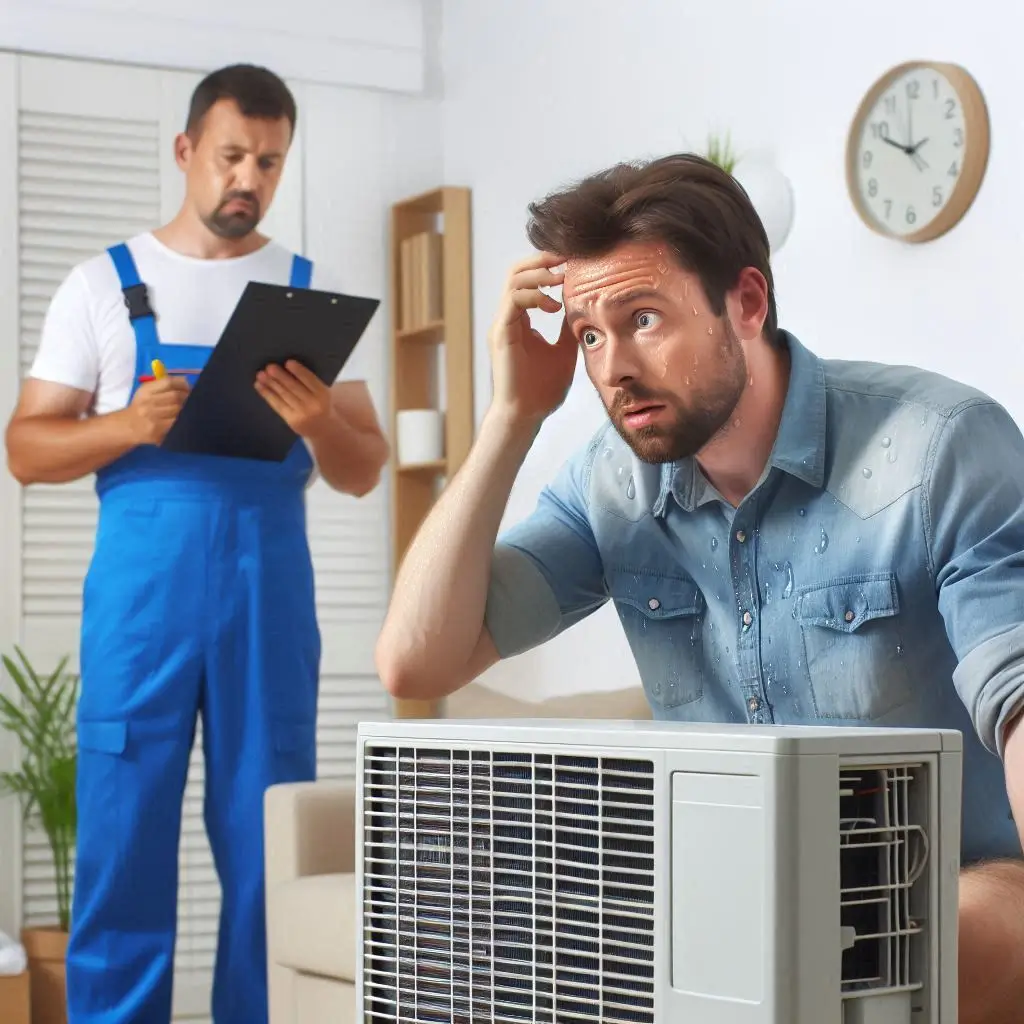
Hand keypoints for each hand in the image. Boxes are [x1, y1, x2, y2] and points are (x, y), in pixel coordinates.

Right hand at [125, 376, 189, 444]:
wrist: (127, 427)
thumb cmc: (141, 407)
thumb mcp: (146, 392)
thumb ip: (163, 385)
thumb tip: (186, 382)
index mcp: (146, 391)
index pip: (168, 382)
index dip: (182, 384)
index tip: (188, 388)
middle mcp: (147, 403)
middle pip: (175, 396)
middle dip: (187, 397)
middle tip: (193, 400)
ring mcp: (152, 418)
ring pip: (178, 410)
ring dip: (187, 409)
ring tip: (190, 409)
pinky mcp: (157, 431)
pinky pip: (176, 424)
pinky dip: (183, 420)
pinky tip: (185, 419)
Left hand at [255, 360, 332, 437]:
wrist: (324, 429)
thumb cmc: (321, 404)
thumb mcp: (323, 393)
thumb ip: (311, 382)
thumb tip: (288, 367)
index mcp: (323, 394)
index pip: (311, 381)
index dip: (299, 372)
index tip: (288, 362)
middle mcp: (313, 405)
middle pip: (295, 388)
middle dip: (281, 377)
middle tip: (269, 367)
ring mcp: (302, 414)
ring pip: (284, 396)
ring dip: (270, 384)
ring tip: (260, 374)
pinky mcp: (292, 421)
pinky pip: (278, 405)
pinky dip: (267, 394)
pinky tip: (259, 386)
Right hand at [488, 252, 577, 426]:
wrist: (526, 415)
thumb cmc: (542, 389)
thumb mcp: (564, 351)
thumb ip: (568, 328)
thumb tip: (583, 308)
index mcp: (520, 320)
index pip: (529, 280)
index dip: (548, 266)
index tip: (573, 262)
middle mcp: (508, 318)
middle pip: (517, 271)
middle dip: (543, 259)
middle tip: (568, 257)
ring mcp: (502, 324)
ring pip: (513, 280)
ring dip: (539, 273)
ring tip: (561, 278)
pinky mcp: (501, 333)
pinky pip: (514, 300)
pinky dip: (535, 295)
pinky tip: (554, 306)